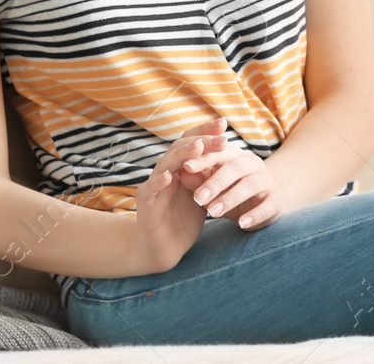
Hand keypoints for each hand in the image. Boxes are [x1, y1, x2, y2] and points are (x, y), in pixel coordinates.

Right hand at [133, 115, 227, 270]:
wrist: (164, 249)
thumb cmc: (184, 220)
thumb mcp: (203, 195)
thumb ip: (209, 176)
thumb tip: (228, 155)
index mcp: (180, 168)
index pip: (191, 142)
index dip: (206, 132)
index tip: (224, 124)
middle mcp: (166, 172)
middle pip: (180, 148)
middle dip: (201, 140)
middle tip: (221, 138)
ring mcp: (154, 186)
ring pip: (165, 163)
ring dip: (182, 155)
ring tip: (198, 147)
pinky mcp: (145, 203)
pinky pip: (150, 189)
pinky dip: (159, 181)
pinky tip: (170, 176)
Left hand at [177, 140, 286, 231]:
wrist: (265, 203)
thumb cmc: (232, 191)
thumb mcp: (214, 186)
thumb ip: (198, 179)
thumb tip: (181, 171)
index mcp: (235, 155)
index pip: (219, 153)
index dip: (203, 159)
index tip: (185, 166)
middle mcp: (253, 164)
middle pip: (234, 168)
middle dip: (215, 182)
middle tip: (197, 198)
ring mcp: (267, 181)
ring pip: (249, 186)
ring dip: (230, 198)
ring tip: (213, 213)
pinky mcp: (276, 200)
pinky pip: (267, 206)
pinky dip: (254, 214)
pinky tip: (241, 223)